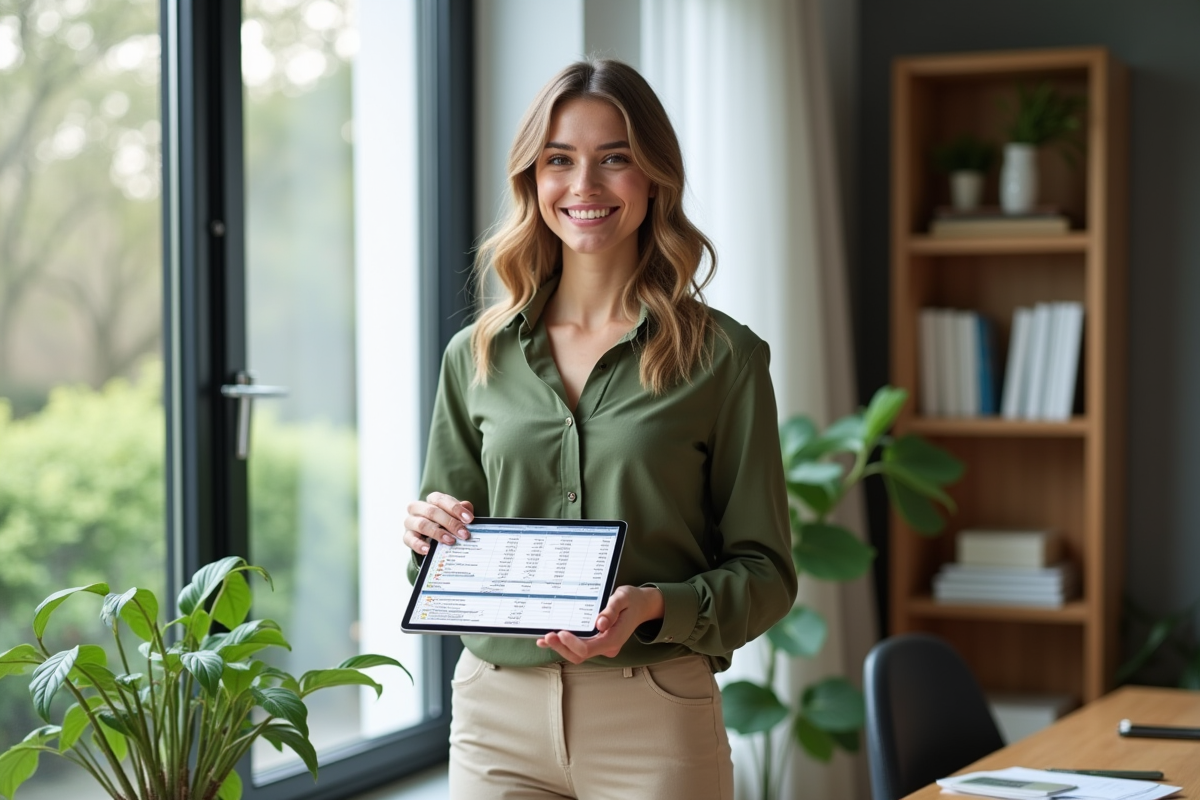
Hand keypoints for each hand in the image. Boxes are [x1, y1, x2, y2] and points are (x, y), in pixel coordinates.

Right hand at [402, 492, 473, 554]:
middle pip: (432, 511)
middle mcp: (418, 508)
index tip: (469, 519)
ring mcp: (410, 522)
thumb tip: (466, 507)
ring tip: (450, 541)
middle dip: (450, 523)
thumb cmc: (446, 522)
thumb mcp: (456, 515)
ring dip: (437, 533)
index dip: (455, 509)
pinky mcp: (406, 536)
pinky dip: (419, 545)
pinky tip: (429, 550)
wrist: (432, 538)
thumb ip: (462, 510)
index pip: (441, 500)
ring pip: (421, 524)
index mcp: (431, 500)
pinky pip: (410, 540)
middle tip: (464, 534)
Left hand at [536, 586, 663, 663]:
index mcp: (613, 639)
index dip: (572, 643)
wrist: (641, 606)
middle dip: (561, 647)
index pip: (589, 648)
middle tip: (547, 636)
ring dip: (560, 647)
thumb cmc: (632, 601)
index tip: (561, 633)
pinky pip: (578, 647)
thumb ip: (612, 610)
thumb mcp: (623, 598)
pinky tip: (548, 640)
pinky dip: (563, 644)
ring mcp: (601, 645)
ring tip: (544, 638)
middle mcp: (606, 646)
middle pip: (579, 654)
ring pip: (577, 653)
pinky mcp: (595, 641)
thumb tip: (600, 623)